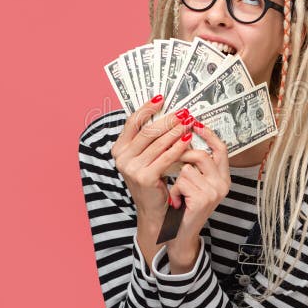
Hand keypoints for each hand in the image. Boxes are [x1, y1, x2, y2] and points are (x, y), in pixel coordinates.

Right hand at [110, 95, 193, 218]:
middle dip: (167, 119)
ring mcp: (131, 168)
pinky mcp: (145, 177)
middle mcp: (121, 158)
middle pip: (147, 131)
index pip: (132, 122)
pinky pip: (166, 157)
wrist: (153, 210)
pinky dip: (178, 146)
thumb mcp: (145, 157)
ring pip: (158, 142)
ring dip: (176, 130)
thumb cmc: (152, 179)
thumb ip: (149, 139)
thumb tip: (165, 112)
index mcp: (119, 149)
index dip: (146, 108)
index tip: (161, 98)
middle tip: (183, 111)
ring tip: (188, 122)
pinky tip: (188, 139)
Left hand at [167, 122, 231, 245]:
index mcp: (223, 177)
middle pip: (202, 155)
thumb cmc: (183, 205)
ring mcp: (214, 192)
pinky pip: (182, 181)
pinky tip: (177, 201)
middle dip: (183, 155)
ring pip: (188, 168)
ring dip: (177, 179)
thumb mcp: (194, 181)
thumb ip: (195, 163)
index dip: (208, 135)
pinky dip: (174, 190)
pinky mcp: (203, 200)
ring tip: (178, 192)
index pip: (221, 149)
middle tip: (172, 157)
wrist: (178, 234)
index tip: (195, 123)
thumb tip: (185, 135)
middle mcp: (223, 184)